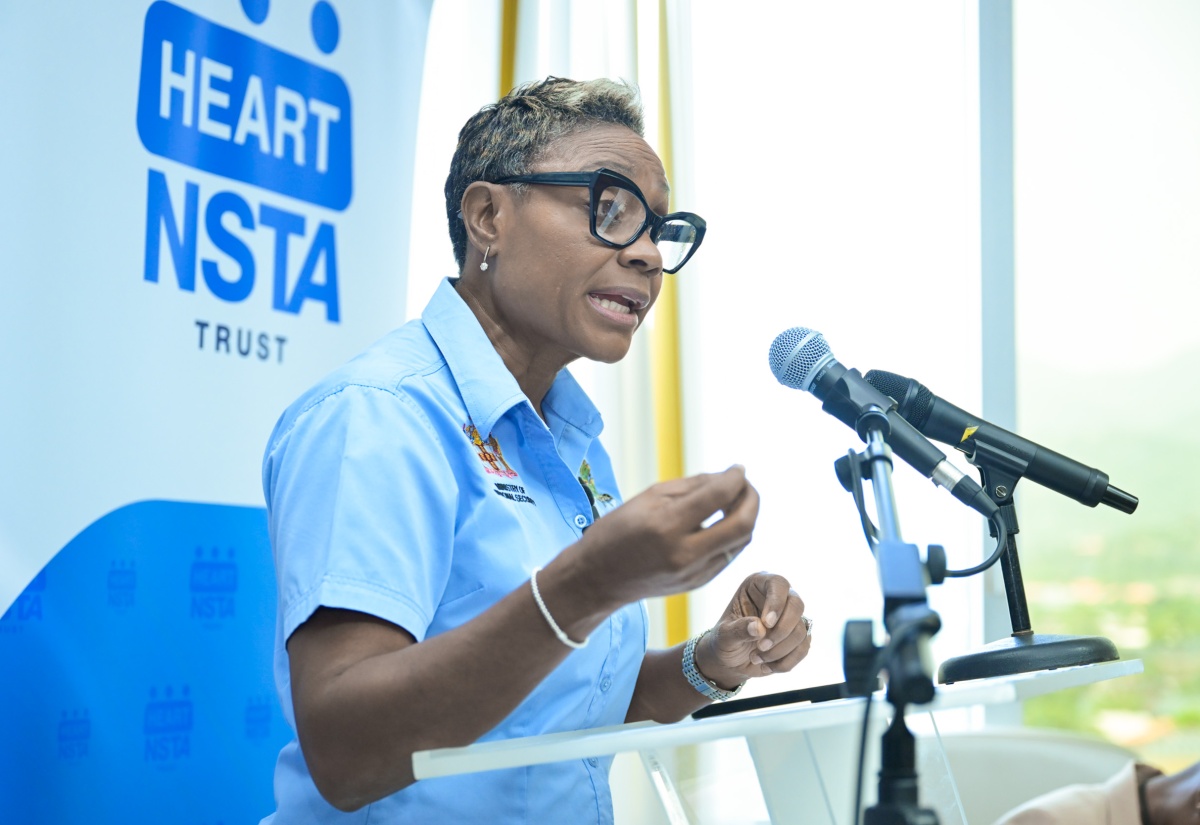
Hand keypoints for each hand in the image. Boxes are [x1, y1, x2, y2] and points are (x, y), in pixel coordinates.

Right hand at [572, 465, 758, 607]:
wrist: (597, 579)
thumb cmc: (617, 531)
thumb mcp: (648, 498)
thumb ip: (692, 487)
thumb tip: (728, 478)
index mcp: (667, 525)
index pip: (719, 496)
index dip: (735, 478)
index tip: (737, 469)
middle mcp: (685, 553)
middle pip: (743, 524)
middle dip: (752, 498)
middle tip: (744, 485)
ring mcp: (694, 573)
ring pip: (742, 541)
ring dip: (745, 516)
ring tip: (733, 500)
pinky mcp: (698, 584)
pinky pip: (728, 554)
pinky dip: (732, 534)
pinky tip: (721, 522)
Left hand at [693, 573, 810, 689]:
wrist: (730, 661)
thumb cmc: (725, 640)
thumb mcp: (724, 635)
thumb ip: (738, 630)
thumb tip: (759, 628)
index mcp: (758, 585)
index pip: (778, 583)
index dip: (776, 603)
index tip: (766, 623)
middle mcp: (779, 597)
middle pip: (796, 605)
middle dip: (781, 631)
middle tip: (761, 646)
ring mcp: (791, 618)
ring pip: (801, 631)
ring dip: (779, 650)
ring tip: (756, 658)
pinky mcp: (798, 638)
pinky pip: (803, 649)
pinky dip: (785, 662)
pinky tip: (766, 667)